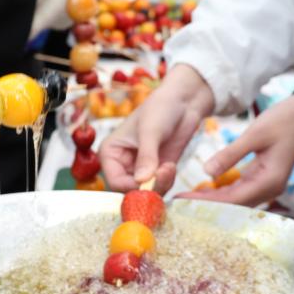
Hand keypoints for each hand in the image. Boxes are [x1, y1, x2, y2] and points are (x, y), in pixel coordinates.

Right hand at [99, 64, 214, 192]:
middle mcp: (122, 164)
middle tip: (164, 171)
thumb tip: (141, 181)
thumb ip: (146, 156)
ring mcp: (140, 169)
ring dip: (160, 184)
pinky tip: (171, 166)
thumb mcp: (151, 131)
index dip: (131, 187)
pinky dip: (167, 182)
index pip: (115, 182)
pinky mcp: (156, 171)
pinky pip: (159, 187)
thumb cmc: (160, 108)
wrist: (183, 101)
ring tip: (169, 166)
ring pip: (146, 192)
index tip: (150, 180)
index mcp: (110, 153)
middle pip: (130, 191)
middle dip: (149, 187)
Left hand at [177, 82, 293, 206]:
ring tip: (186, 197)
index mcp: (269, 181)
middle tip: (177, 201)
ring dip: (212, 199)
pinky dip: (221, 191)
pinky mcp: (263, 179)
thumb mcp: (255, 134)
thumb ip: (231, 154)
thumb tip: (206, 173)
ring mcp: (267, 186)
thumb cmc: (284, 121)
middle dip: (205, 204)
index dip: (205, 202)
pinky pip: (239, 190)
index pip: (232, 199)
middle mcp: (269, 189)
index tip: (182, 200)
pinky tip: (204, 189)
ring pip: (235, 199)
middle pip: (232, 204)